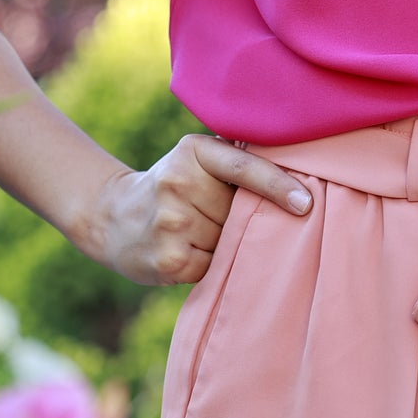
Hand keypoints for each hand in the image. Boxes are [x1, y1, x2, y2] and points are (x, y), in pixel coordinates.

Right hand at [82, 131, 312, 286]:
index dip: (279, 186)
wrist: (111, 216)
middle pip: (240, 212)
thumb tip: (299, 171)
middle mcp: (177, 183)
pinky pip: (215, 266)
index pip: (244, 168)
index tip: (306, 204)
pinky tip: (189, 251)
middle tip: (210, 213)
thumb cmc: (173, 185)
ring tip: (196, 232)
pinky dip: (212, 263)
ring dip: (226, 242)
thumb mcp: (196, 158)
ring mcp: (171, 223)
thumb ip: (237, 158)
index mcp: (192, 150)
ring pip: (229, 241)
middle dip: (240, 217)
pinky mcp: (170, 261)